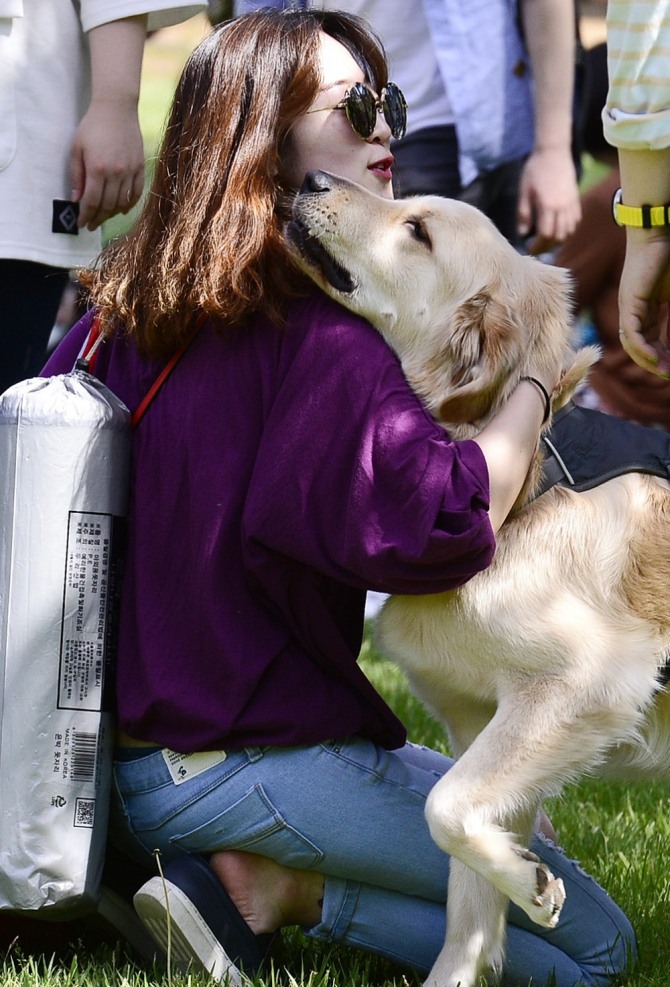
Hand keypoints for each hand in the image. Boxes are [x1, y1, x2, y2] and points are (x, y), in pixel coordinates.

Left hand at [70, 97, 144, 230]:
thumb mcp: (76, 149)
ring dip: (112, 214)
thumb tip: (76, 200)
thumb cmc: (92, 126)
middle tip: (91, 225)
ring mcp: (130, 171)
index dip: (85, 216)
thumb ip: (76, 176)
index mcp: (97, 169)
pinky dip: (129, 205)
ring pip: (122, 203)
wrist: (117, 108)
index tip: (81, 224)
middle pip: (107, 206)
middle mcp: (115, 173)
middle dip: (97, 218)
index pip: (91, 201)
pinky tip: (121, 210)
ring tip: (103, 217)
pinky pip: (136, 193)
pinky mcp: (140, 168)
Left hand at [517, 146, 580, 254]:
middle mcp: (562, 207)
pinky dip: (569, 230)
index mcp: (547, 205)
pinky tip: (559, 231)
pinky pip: (576, 221)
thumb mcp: (524, 191)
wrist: (554, 152)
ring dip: (559, 240)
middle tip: (537, 248)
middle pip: (559, 236)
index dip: (538, 246)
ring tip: (547, 241)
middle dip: (547, 246)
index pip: (546, 234)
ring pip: (569, 231)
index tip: (529, 248)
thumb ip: (524, 213)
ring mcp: (572, 204)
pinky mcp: (577, 200)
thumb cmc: (535, 170)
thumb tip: (523, 234)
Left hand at [617, 229, 669, 377]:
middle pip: (639, 346)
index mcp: (646, 309)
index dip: (661, 356)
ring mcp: (629, 308)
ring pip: (632, 343)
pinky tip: (653, 358)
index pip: (650, 340)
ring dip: (647, 360)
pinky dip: (641, 348)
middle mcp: (633, 311)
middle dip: (655, 362)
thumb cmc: (668, 259)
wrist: (657, 235)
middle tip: (668, 375)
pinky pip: (631, 333)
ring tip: (663, 370)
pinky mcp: (629, 303)